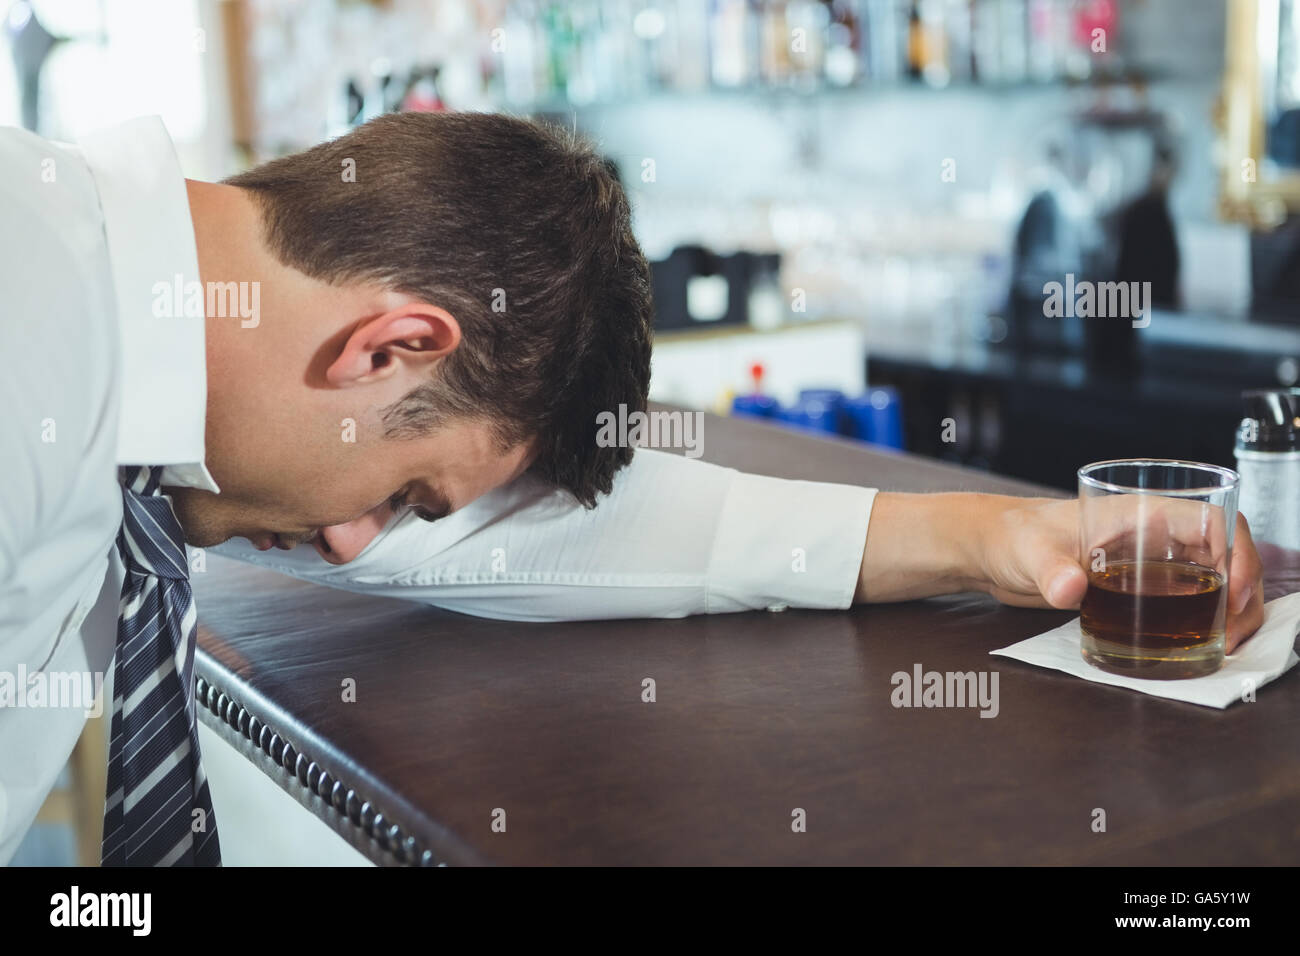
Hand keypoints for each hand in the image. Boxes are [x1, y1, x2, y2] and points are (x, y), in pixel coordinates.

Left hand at [978, 496, 1264, 651]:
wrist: (992, 551)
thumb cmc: (1011, 537)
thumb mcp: (1031, 554)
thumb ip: (1050, 572)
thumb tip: (1070, 589)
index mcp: (1139, 513)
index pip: (1213, 521)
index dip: (1238, 552)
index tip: (1234, 592)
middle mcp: (1153, 534)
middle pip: (1224, 553)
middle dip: (1244, 591)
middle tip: (1236, 634)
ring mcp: (1148, 560)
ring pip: (1212, 577)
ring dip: (1231, 608)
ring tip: (1228, 644)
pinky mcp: (1137, 585)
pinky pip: (1186, 596)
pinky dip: (1204, 618)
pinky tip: (1203, 644)